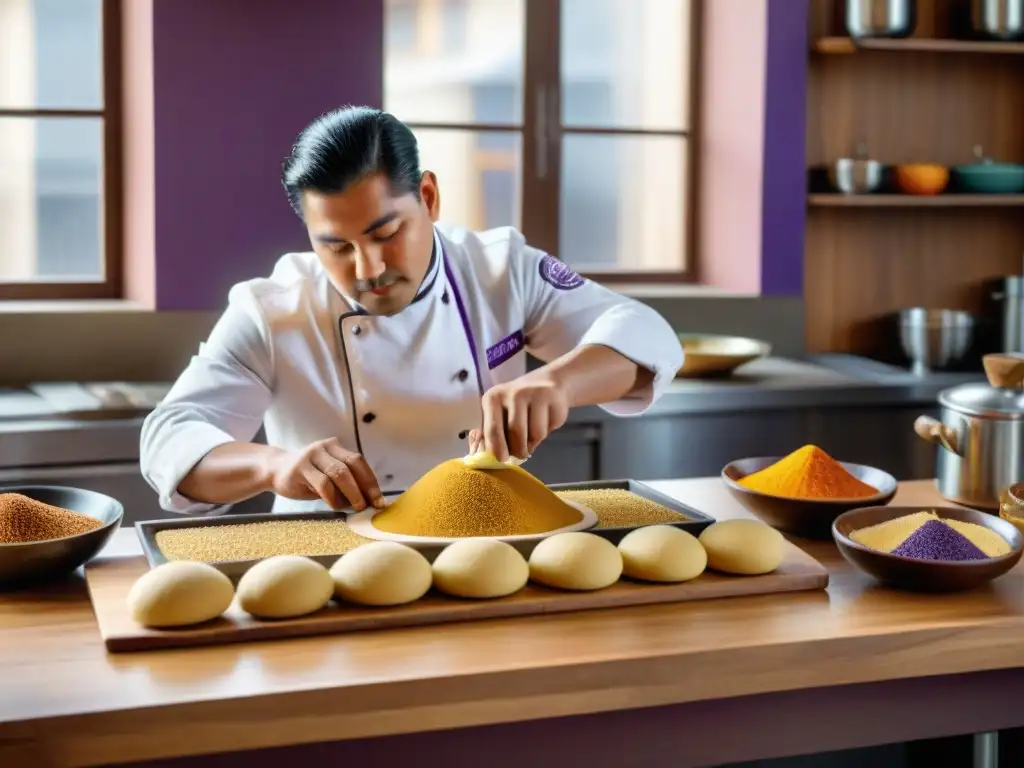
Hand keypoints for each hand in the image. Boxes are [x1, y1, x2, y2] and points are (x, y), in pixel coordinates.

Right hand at [265, 438, 383, 511]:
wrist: (275, 470)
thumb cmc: (308, 477)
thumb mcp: (329, 475)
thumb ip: (347, 482)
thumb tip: (371, 501)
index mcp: (336, 447)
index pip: (359, 462)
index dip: (371, 481)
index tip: (380, 500)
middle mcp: (325, 447)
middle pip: (352, 465)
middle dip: (365, 487)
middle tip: (371, 506)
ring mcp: (311, 455)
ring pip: (339, 473)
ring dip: (351, 493)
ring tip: (357, 507)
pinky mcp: (299, 468)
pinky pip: (323, 484)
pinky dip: (333, 498)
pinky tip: (335, 506)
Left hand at [468, 373, 569, 462]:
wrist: (547, 383)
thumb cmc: (516, 405)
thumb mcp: (497, 412)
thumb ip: (487, 432)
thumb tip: (477, 454)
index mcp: (493, 398)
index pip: (493, 429)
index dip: (497, 448)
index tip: (502, 459)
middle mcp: (513, 393)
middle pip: (516, 434)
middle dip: (518, 450)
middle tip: (519, 454)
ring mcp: (535, 394)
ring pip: (535, 434)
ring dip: (533, 443)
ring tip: (530, 436)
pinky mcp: (553, 399)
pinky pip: (549, 428)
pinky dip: (547, 433)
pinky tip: (543, 422)